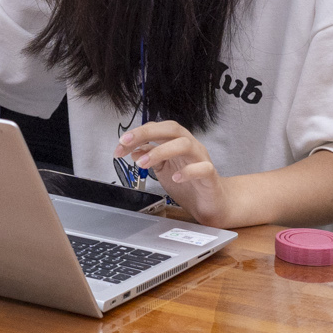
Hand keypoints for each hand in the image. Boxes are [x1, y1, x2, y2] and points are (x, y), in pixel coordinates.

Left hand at [114, 121, 233, 226]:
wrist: (213, 204)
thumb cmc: (189, 184)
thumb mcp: (163, 169)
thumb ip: (150, 157)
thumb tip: (133, 151)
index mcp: (177, 142)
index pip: (156, 128)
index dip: (137, 134)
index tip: (120, 145)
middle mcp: (190, 146)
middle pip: (171, 129)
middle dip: (146, 133)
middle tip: (126, 143)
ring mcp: (202, 159)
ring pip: (185, 144)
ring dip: (161, 151)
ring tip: (143, 163)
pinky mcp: (211, 176)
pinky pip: (203, 168)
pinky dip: (188, 171)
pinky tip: (174, 177)